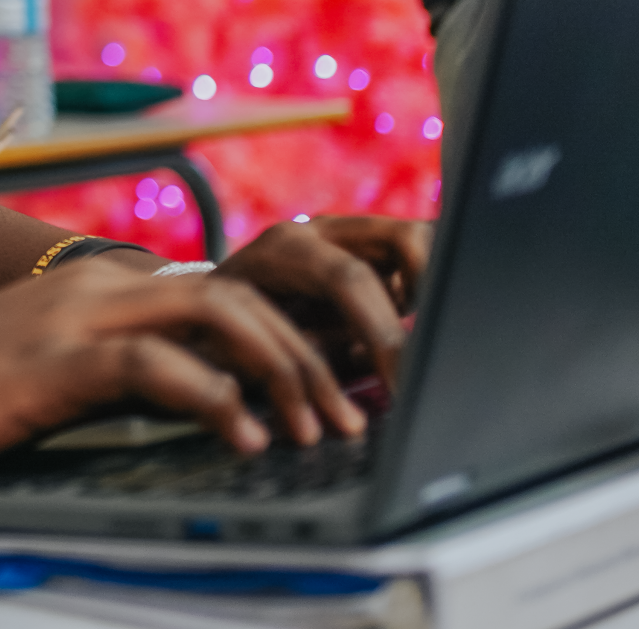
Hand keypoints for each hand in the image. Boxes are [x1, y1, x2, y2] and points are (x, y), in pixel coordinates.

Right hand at [0, 255, 365, 478]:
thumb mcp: (46, 375)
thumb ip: (110, 375)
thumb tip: (192, 408)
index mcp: (94, 287)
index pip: (219, 288)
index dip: (286, 334)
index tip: (328, 389)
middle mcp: (92, 287)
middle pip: (236, 292)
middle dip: (306, 351)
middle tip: (345, 413)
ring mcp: (70, 318)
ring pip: (214, 312)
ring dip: (281, 368)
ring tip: (313, 428)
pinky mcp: (49, 362)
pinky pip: (154, 367)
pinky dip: (213, 400)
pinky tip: (242, 438)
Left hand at [214, 215, 432, 391]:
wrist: (203, 301)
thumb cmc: (220, 333)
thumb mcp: (249, 351)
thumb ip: (302, 368)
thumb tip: (349, 409)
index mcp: (284, 249)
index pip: (350, 279)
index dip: (384, 334)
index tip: (403, 384)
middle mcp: (320, 230)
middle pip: (404, 239)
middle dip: (431, 298)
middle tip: (435, 356)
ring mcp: (347, 232)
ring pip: (418, 240)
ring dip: (432, 288)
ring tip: (424, 337)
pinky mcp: (368, 246)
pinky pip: (416, 257)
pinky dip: (424, 290)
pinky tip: (413, 327)